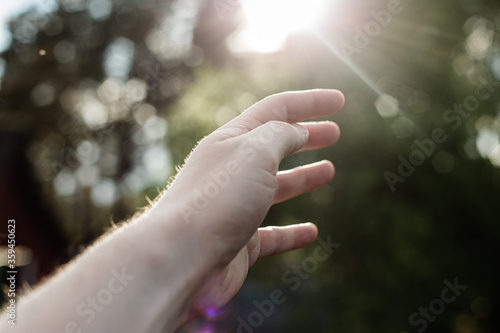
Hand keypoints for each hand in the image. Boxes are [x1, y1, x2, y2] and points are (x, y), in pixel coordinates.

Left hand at [160, 89, 344, 323]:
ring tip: (329, 170)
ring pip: (275, 187)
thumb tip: (299, 132)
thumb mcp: (255, 151)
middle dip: (307, 136)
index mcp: (232, 140)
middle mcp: (232, 171)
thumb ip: (281, 135)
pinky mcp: (239, 243)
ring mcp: (235, 207)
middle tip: (335, 133)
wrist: (180, 258)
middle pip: (275, 146)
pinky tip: (312, 232)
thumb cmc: (217, 199)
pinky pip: (272, 234)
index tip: (340, 101)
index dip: (310, 102)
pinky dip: (293, 232)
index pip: (276, 110)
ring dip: (303, 177)